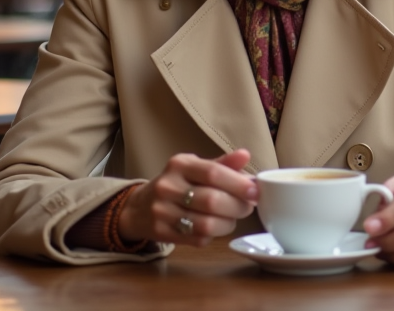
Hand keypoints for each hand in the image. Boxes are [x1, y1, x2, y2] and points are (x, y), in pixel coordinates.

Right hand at [118, 149, 256, 245]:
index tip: (255, 191)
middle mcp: (168, 186)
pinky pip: (198, 238)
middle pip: (212, 200)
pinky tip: (215, 227)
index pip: (213, 172)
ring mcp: (162, 211)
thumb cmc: (177, 184)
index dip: (238, 183)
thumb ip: (222, 164)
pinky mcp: (162, 232)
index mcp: (179, 164)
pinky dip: (213, 235)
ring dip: (228, 224)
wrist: (139, 208)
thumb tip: (246, 156)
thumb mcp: (195, 168)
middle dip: (237, 206)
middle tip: (248, 207)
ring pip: (206, 224)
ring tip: (233, 218)